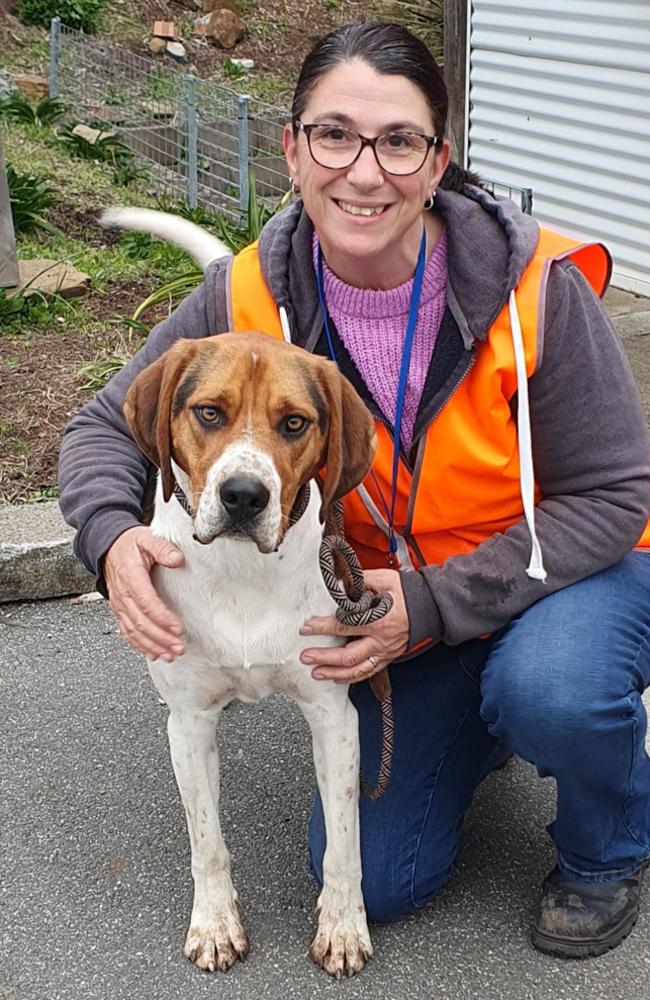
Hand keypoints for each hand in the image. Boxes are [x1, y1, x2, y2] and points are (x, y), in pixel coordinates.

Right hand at [103, 526, 185, 661]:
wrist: (108, 547)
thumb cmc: (129, 544)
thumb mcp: (146, 538)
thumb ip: (162, 548)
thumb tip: (177, 558)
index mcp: (130, 576)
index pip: (146, 602)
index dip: (162, 617)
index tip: (178, 628)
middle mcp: (122, 594)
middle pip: (141, 622)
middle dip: (161, 638)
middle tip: (179, 647)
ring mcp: (119, 605)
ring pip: (134, 631)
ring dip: (152, 646)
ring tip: (170, 654)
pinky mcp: (120, 611)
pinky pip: (127, 632)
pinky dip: (140, 646)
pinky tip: (154, 653)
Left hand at [299, 568, 408, 683]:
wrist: (430, 606)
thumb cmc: (408, 593)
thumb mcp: (385, 580)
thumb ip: (361, 581)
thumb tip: (341, 580)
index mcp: (379, 620)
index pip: (344, 626)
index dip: (323, 627)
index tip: (307, 627)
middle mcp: (381, 640)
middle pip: (348, 656)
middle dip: (324, 657)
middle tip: (306, 656)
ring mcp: (385, 651)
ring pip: (357, 670)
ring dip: (335, 673)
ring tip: (316, 673)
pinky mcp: (388, 657)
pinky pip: (368, 672)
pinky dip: (351, 677)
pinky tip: (337, 677)